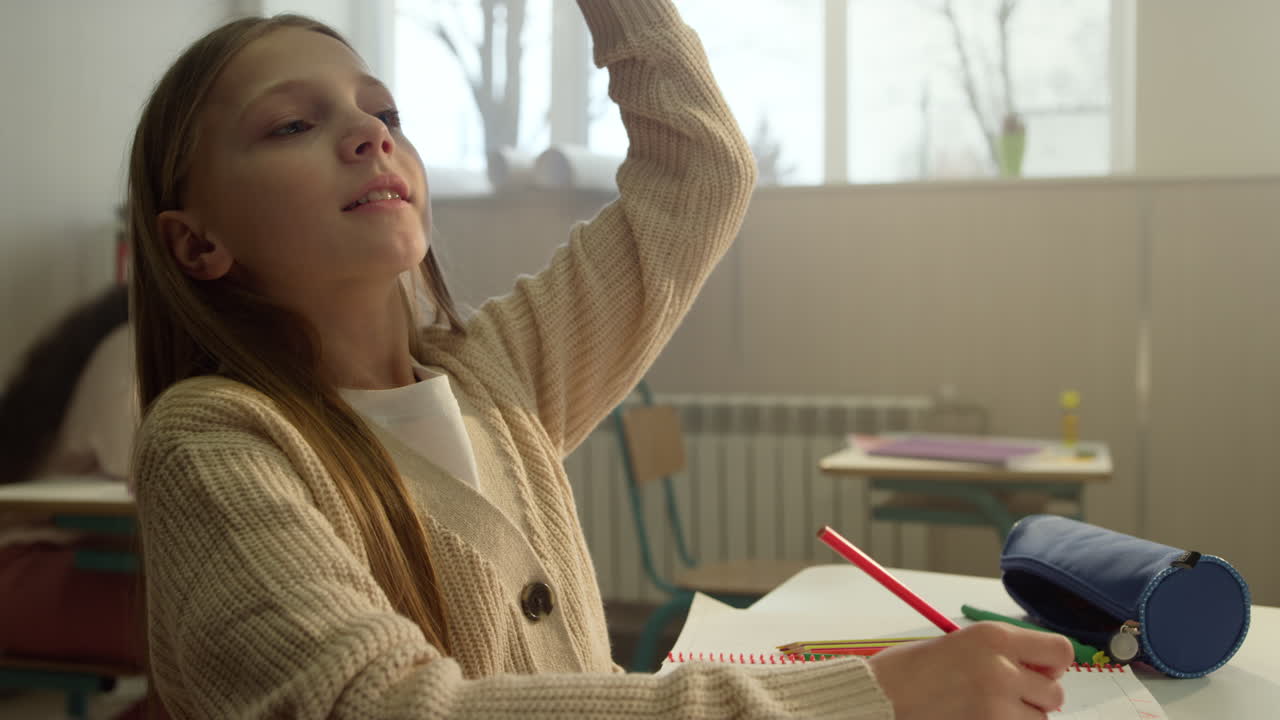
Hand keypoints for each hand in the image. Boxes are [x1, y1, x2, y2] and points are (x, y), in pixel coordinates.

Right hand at [867, 621, 1074, 719]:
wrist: (878, 697)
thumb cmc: (910, 670)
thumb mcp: (960, 643)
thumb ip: (1003, 652)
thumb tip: (1043, 669)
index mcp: (994, 636)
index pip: (1060, 651)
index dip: (1052, 664)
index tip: (1036, 670)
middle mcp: (1001, 669)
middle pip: (1055, 693)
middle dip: (1035, 698)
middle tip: (1004, 697)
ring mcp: (997, 706)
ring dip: (1018, 719)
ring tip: (984, 711)